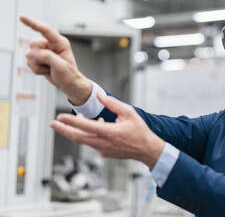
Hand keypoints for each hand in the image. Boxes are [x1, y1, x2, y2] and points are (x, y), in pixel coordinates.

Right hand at [19, 15, 91, 105]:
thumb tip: (32, 52)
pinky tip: (46, 70)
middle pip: (33, 44)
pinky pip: (29, 62)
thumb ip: (47, 57)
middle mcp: (50, 44)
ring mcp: (43, 51)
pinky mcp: (38, 58)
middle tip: (50, 65)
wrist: (68, 84)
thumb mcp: (61, 66)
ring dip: (38, 65)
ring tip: (50, 69)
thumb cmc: (69, 74)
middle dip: (38, 57)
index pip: (45, 30)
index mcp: (60, 42)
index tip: (22, 17)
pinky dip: (36, 69)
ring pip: (29, 55)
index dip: (33, 23)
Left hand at [50, 93, 164, 169]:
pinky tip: (96, 125)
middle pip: (78, 137)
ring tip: (72, 121)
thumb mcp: (129, 112)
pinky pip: (92, 142)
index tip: (60, 117)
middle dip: (63, 130)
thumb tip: (98, 95)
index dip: (71, 121)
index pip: (85, 126)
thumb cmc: (139, 131)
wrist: (146, 150)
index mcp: (109, 132)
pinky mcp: (104, 153)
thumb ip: (112, 103)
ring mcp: (103, 150)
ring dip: (76, 130)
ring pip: (84, 140)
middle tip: (52, 123)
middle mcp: (104, 143)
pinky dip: (89, 134)